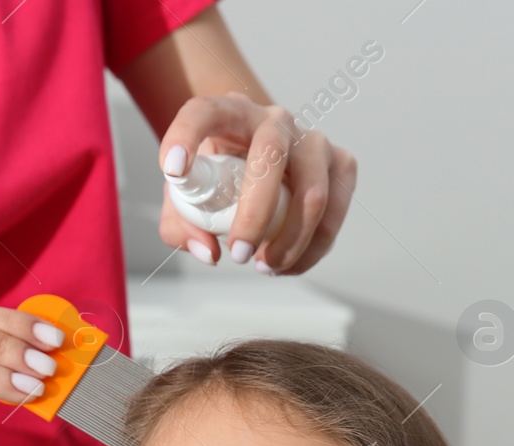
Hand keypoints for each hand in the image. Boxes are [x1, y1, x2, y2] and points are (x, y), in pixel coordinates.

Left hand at [157, 91, 355, 275]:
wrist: (261, 160)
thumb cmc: (221, 176)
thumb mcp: (188, 196)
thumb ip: (181, 225)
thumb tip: (209, 252)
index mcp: (230, 113)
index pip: (205, 111)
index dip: (185, 135)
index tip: (172, 170)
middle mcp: (275, 120)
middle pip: (271, 157)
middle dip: (255, 215)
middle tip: (239, 255)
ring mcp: (313, 140)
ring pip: (313, 192)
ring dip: (291, 241)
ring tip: (264, 266)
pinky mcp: (341, 163)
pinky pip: (334, 212)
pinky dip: (312, 249)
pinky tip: (287, 264)